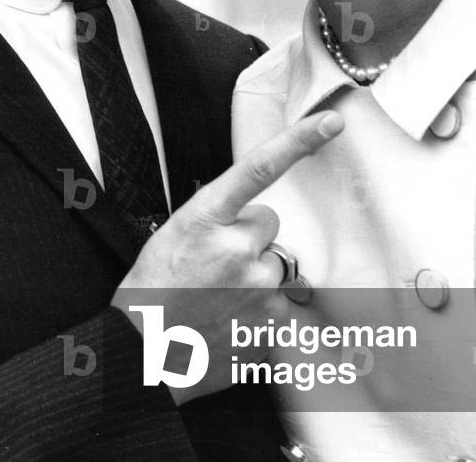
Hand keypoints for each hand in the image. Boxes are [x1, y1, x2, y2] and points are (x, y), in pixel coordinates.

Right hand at [112, 109, 344, 402]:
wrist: (144, 354)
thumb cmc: (152, 291)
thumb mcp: (175, 234)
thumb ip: (219, 218)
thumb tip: (255, 219)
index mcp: (205, 217)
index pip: (259, 168)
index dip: (299, 140)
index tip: (330, 122)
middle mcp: (236, 247)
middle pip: (268, 223)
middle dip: (251, 237)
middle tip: (215, 263)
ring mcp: (257, 286)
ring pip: (275, 263)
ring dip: (256, 273)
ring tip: (218, 295)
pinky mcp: (270, 322)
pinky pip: (277, 299)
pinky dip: (258, 307)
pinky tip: (228, 317)